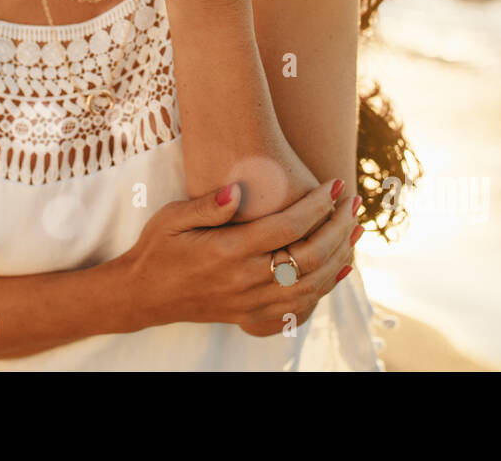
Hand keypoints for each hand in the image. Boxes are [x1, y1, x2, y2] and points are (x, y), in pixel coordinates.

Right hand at [120, 177, 363, 337]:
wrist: (144, 294)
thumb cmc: (158, 248)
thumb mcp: (172, 218)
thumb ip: (206, 206)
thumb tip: (236, 192)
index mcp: (227, 252)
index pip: (287, 227)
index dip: (317, 206)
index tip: (335, 184)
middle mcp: (244, 280)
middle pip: (309, 257)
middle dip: (339, 228)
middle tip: (354, 202)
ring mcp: (250, 302)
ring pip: (311, 285)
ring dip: (340, 257)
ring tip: (356, 230)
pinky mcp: (252, 315)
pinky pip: (299, 307)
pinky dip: (325, 288)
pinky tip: (339, 268)